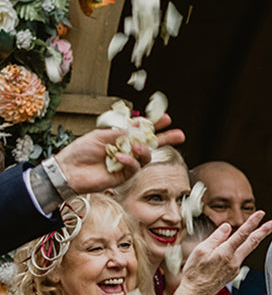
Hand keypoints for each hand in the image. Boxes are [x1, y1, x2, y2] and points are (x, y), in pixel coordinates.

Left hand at [53, 116, 186, 192]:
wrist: (69, 170)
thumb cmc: (80, 151)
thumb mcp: (100, 135)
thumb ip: (120, 132)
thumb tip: (138, 125)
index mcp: (120, 138)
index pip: (141, 130)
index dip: (154, 124)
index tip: (167, 118)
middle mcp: (126, 150)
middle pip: (151, 144)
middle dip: (166, 138)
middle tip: (180, 134)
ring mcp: (126, 164)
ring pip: (145, 157)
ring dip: (143, 150)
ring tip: (135, 146)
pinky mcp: (123, 176)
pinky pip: (134, 167)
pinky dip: (129, 161)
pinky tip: (119, 157)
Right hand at [178, 211, 271, 294]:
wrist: (194, 294)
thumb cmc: (194, 273)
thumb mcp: (201, 250)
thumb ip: (216, 237)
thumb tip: (227, 227)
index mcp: (225, 253)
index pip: (242, 234)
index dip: (253, 222)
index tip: (261, 214)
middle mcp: (234, 261)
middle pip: (253, 242)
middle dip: (265, 231)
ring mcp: (235, 268)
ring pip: (246, 249)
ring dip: (253, 239)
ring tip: (257, 229)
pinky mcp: (234, 273)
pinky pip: (238, 257)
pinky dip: (238, 249)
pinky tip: (230, 248)